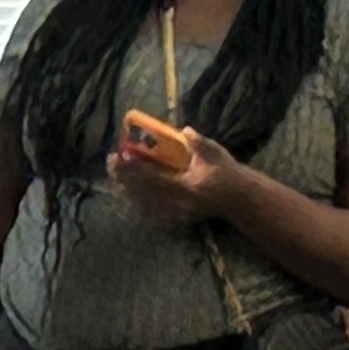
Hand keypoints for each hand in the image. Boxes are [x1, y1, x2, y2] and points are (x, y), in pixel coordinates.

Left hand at [106, 126, 241, 225]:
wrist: (238, 198)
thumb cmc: (226, 172)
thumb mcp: (215, 153)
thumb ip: (199, 143)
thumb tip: (184, 130)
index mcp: (187, 187)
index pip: (152, 177)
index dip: (133, 168)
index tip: (119, 157)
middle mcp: (179, 203)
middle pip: (144, 192)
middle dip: (125, 178)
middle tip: (111, 165)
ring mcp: (177, 214)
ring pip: (145, 204)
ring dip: (128, 192)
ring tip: (115, 180)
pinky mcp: (177, 219)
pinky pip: (153, 214)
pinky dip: (139, 204)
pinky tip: (130, 197)